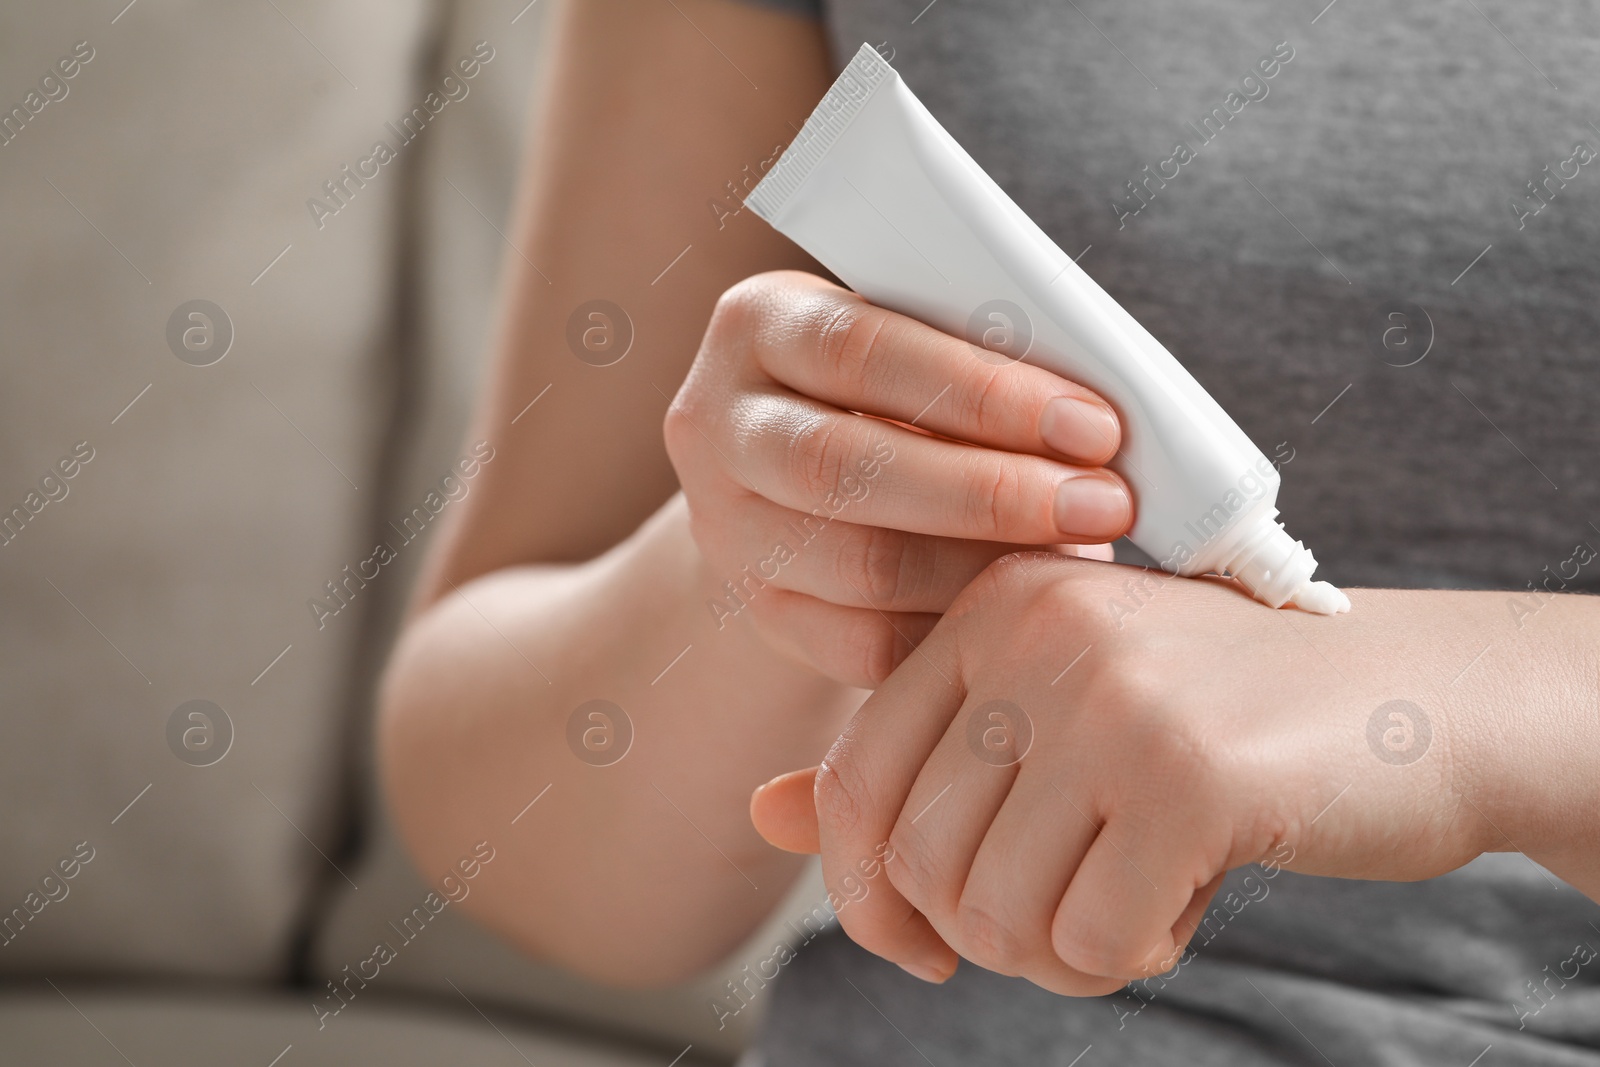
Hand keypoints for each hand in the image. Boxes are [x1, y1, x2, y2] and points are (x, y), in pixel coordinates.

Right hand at [664, 271, 1131, 686]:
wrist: (799, 469)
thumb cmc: (895, 385)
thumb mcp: (918, 339)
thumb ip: (981, 358)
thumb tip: (1097, 426)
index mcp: (760, 324)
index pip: (862, 350)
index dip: (982, 392)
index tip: (1093, 426)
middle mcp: (718, 424)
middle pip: (844, 467)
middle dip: (991, 491)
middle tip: (1104, 504)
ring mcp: (725, 526)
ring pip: (856, 565)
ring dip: (984, 568)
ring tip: (1077, 555)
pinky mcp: (757, 609)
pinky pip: (860, 642)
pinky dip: (951, 630)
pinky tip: (1017, 610)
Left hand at [749, 554, 1584, 993]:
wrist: (1418, 702)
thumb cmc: (1216, 722)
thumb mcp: (1052, 723)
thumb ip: (914, 765)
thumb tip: (763, 813)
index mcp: (989, 606)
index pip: (856, 781)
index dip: (864, 893)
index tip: (919, 944)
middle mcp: (1036, 633)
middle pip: (920, 861)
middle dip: (980, 934)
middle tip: (1067, 919)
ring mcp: (1111, 697)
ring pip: (996, 914)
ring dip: (1059, 951)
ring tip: (1135, 898)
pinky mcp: (1187, 776)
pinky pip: (1091, 943)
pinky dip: (1133, 955)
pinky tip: (1188, 897)